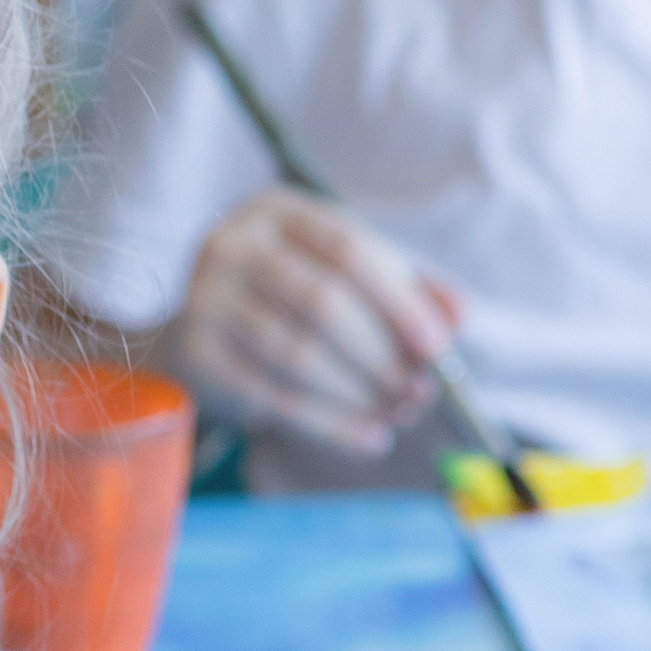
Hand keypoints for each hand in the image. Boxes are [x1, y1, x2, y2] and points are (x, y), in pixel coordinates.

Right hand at [176, 190, 457, 454]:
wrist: (200, 337)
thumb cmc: (287, 301)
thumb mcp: (344, 280)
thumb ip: (404, 290)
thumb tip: (458, 315)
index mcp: (277, 212)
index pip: (348, 248)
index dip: (399, 300)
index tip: (437, 347)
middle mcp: (231, 244)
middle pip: (323, 302)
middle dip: (381, 355)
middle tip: (420, 394)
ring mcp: (204, 298)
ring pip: (297, 353)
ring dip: (359, 393)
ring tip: (397, 416)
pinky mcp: (193, 352)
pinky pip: (271, 396)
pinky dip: (329, 424)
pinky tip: (367, 438)